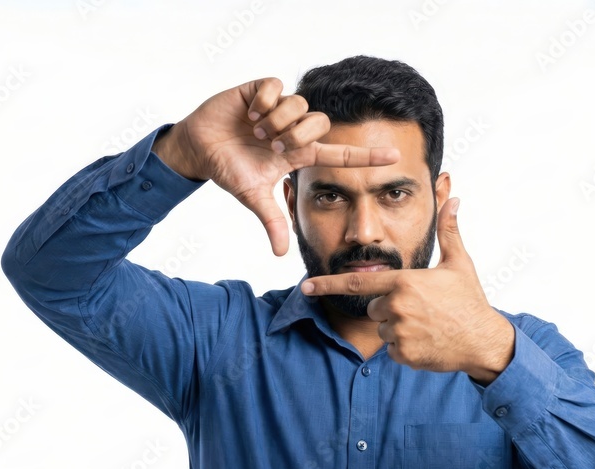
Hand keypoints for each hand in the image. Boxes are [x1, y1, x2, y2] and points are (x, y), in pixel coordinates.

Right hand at [153, 78, 399, 255]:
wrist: (199, 148)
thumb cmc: (229, 170)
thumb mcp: (252, 197)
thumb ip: (271, 221)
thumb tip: (281, 254)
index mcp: (299, 154)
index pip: (340, 154)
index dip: (366, 155)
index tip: (394, 156)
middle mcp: (295, 129)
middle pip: (321, 123)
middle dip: (297, 136)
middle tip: (272, 146)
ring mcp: (280, 108)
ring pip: (300, 104)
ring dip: (276, 121)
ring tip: (256, 130)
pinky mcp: (261, 89)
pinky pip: (276, 87)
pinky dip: (263, 101)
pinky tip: (249, 112)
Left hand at [301, 198, 514, 381]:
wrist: (483, 341)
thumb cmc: (470, 301)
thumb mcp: (458, 264)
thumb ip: (448, 232)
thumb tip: (453, 199)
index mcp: (404, 282)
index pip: (357, 283)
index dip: (328, 284)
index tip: (306, 286)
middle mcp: (397, 307)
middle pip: (374, 307)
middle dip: (389, 308)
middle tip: (420, 309)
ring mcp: (399, 333)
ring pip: (382, 329)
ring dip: (398, 328)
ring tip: (426, 325)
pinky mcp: (403, 354)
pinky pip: (391, 349)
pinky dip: (405, 347)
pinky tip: (427, 341)